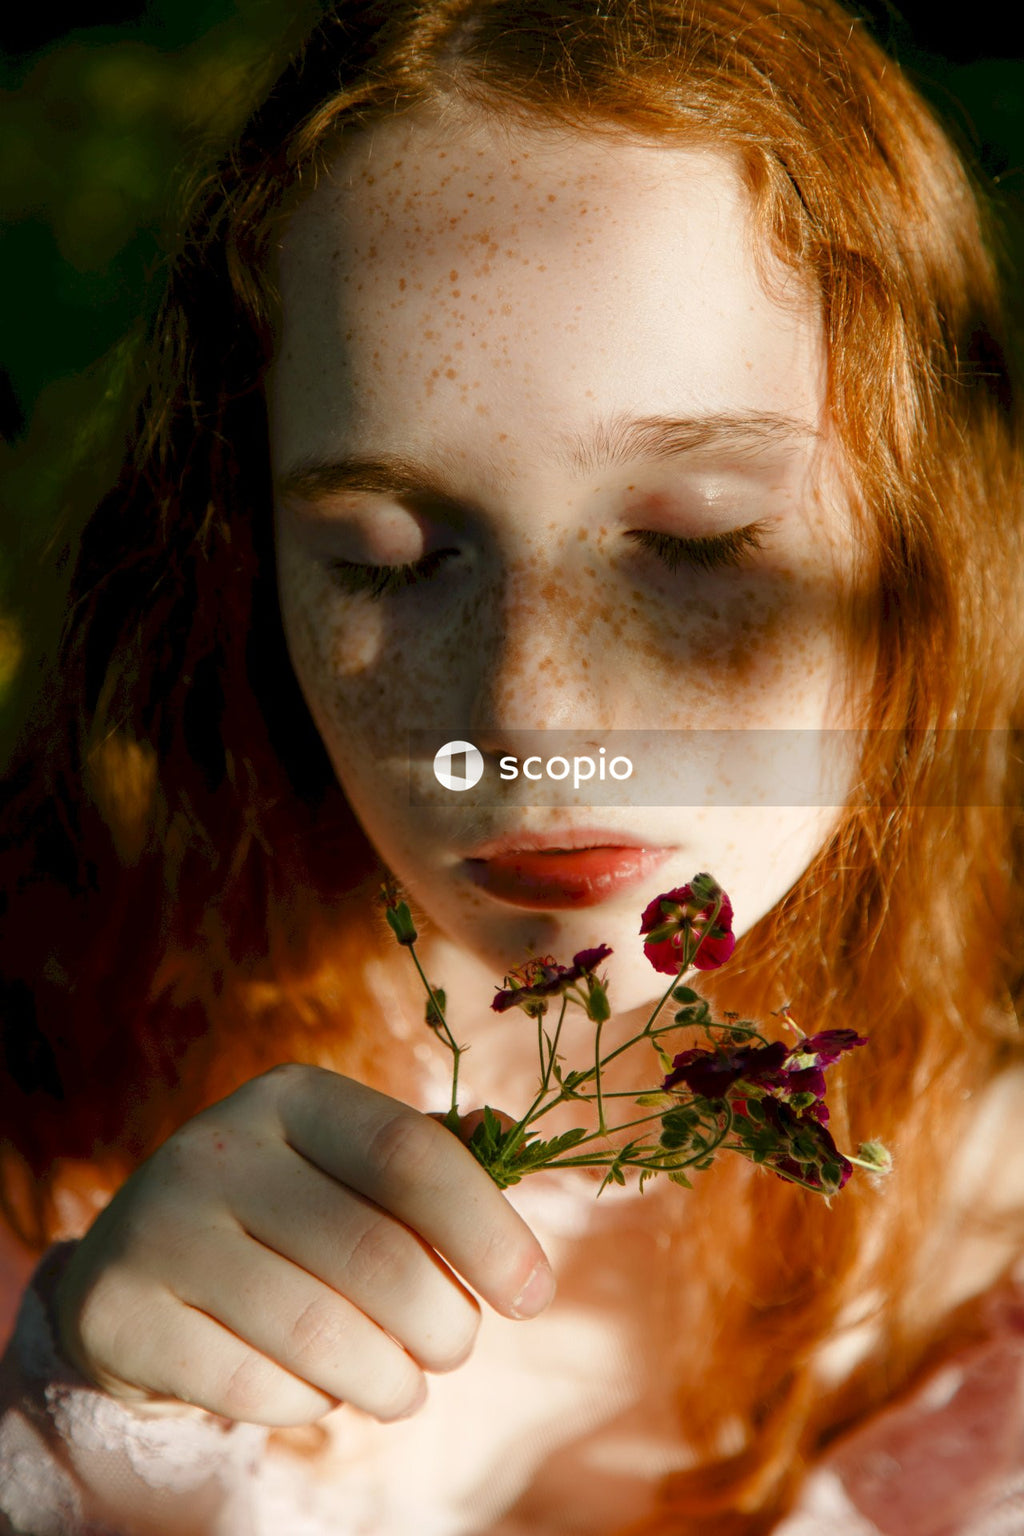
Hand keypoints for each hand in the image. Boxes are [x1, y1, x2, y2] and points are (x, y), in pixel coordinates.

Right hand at [52, 1065, 553, 1425]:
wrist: (137, 1268)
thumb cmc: (283, 1213)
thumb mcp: (346, 1165)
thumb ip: (430, 1154)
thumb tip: (505, 1128)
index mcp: (292, 1096)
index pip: (410, 1155)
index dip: (487, 1229)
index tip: (533, 1294)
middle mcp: (219, 1146)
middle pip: (376, 1256)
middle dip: (444, 1324)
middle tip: (454, 1347)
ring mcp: (162, 1226)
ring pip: (321, 1335)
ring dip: (389, 1380)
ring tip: (403, 1385)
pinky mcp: (122, 1311)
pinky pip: (253, 1387)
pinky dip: (310, 1405)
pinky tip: (318, 1389)